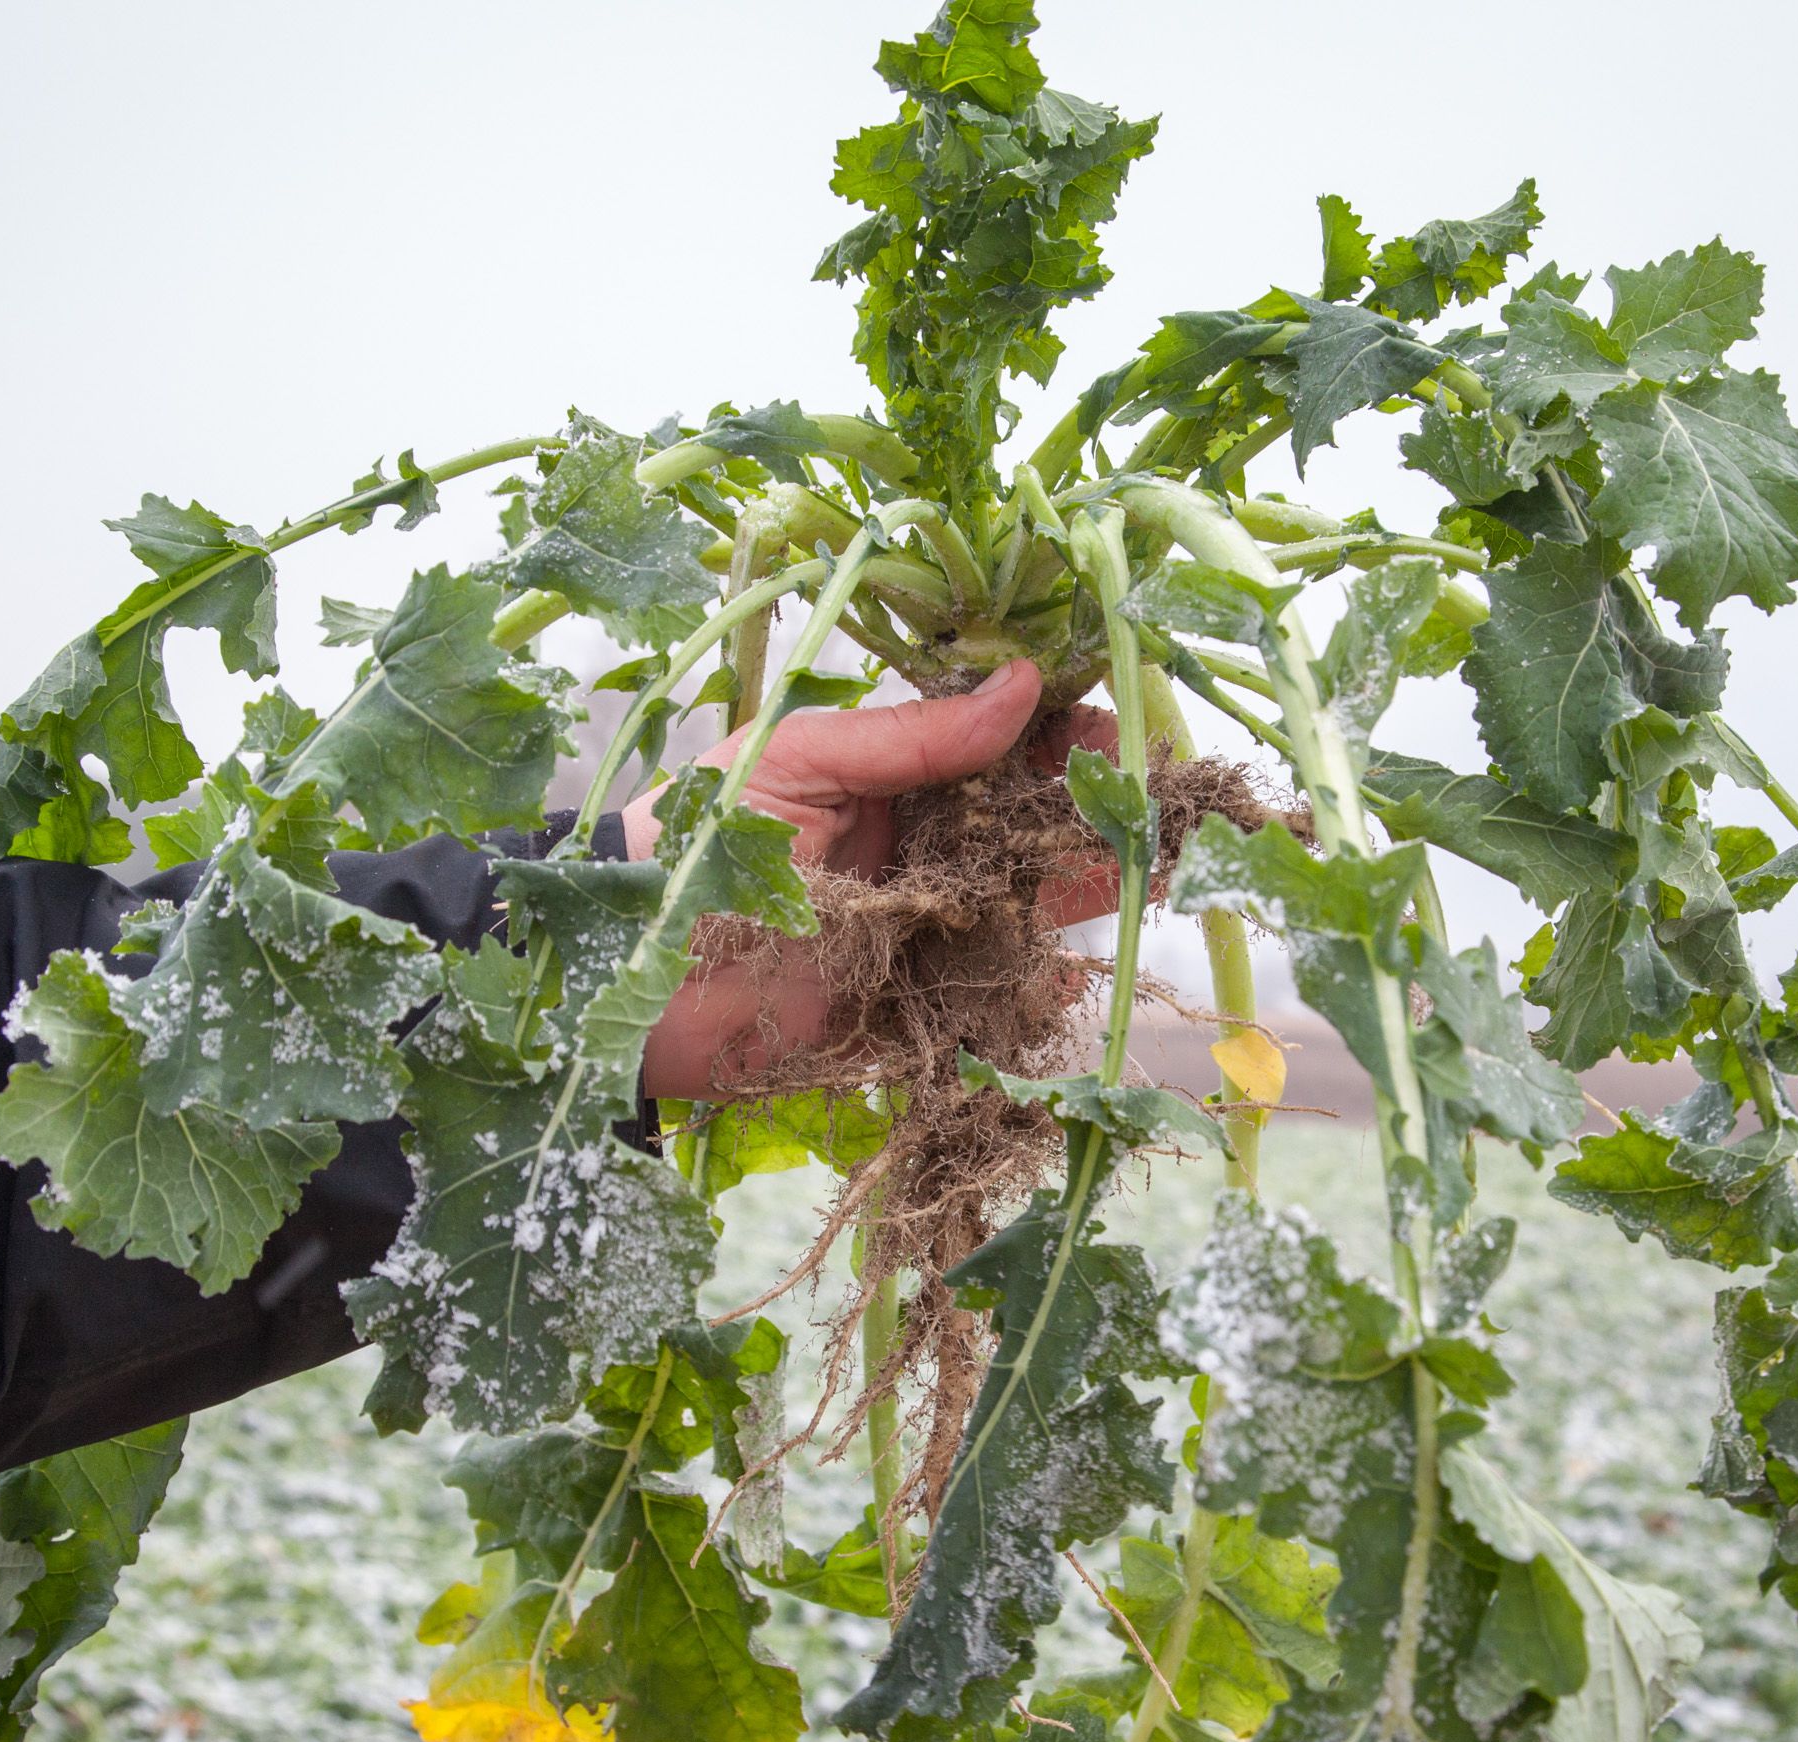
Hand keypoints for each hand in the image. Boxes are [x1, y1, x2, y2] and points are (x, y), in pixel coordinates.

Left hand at [624, 658, 1117, 1099]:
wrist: (631, 986)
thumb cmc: (699, 849)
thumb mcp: (801, 762)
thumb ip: (911, 734)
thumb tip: (1023, 682)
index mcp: (887, 775)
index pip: (996, 740)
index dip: (1063, 729)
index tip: (1126, 721)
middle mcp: (916, 845)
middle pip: (1027, 823)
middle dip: (1097, 809)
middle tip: (1166, 799)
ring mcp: (922, 926)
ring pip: (1026, 904)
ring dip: (1088, 889)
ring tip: (1152, 870)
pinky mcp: (916, 1004)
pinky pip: (995, 995)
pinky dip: (1038, 990)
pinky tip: (1074, 977)